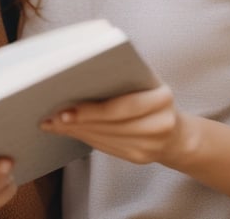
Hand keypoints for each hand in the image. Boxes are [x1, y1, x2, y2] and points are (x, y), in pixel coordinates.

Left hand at [41, 86, 229, 214]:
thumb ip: (124, 74)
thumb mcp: (147, 80)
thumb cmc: (153, 95)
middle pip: (111, 125)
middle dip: (77, 121)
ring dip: (76, 131)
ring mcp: (152, 146)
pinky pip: (107, 148)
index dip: (93, 110)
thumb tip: (78, 71)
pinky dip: (85, 138)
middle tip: (50, 117)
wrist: (178, 131)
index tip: (65, 108)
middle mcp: (161, 124)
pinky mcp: (140, 159)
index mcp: (163, 96)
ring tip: (52, 123)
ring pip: (106, 138)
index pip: (124, 106)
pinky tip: (68, 131)